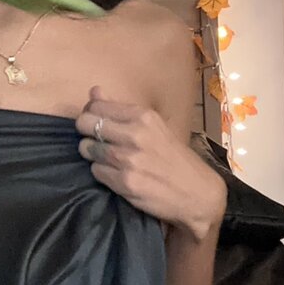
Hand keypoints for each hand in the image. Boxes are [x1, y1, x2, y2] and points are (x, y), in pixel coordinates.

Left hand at [76, 88, 226, 242]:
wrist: (198, 193)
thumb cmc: (174, 158)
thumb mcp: (153, 126)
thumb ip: (120, 110)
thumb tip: (93, 91)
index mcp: (143, 116)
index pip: (95, 105)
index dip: (89, 114)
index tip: (95, 123)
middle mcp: (135, 134)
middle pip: (85, 124)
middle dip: (86, 133)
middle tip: (96, 141)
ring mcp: (129, 159)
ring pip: (87, 149)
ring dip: (93, 154)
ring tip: (109, 159)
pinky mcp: (125, 182)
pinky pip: (96, 171)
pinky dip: (102, 173)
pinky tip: (116, 174)